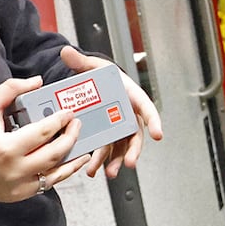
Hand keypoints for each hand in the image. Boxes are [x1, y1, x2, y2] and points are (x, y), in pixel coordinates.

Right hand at [0, 76, 91, 201]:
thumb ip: (10, 90)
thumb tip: (38, 81)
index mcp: (6, 148)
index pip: (44, 132)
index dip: (60, 120)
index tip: (69, 111)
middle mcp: (15, 170)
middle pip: (55, 154)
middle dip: (71, 138)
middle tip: (77, 125)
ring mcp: (18, 187)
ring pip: (56, 174)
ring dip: (73, 161)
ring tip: (85, 149)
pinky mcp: (18, 196)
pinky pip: (46, 185)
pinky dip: (59, 174)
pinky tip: (68, 164)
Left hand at [58, 46, 163, 177]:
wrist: (97, 85)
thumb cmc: (103, 76)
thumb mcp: (93, 67)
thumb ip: (81, 62)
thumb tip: (66, 52)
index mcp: (131, 96)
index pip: (147, 109)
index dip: (154, 121)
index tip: (158, 134)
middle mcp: (128, 114)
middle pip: (135, 135)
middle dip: (133, 150)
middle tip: (130, 162)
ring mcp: (119, 127)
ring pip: (121, 147)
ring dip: (116, 161)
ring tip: (110, 173)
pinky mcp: (108, 135)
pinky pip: (108, 150)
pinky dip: (101, 161)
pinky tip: (93, 170)